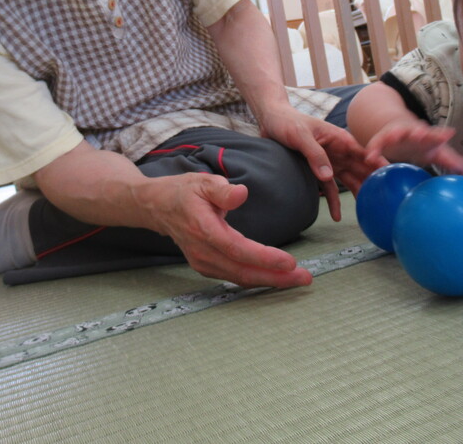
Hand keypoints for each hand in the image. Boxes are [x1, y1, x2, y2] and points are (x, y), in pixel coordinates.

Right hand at [138, 172, 312, 287]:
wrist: (157, 207)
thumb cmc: (183, 191)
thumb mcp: (202, 181)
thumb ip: (222, 190)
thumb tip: (242, 193)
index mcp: (203, 230)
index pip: (237, 249)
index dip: (264, 258)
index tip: (290, 261)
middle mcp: (202, 252)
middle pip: (243, 272)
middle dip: (276, 278)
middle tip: (305, 278)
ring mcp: (202, 262)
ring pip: (240, 278)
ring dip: (270, 281)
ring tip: (298, 279)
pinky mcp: (206, 267)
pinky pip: (234, 277)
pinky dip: (256, 279)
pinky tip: (275, 278)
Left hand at [255, 105, 381, 220]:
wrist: (271, 121)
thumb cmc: (287, 122)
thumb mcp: (300, 136)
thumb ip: (315, 154)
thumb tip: (328, 176)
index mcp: (339, 139)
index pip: (364, 153)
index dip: (378, 164)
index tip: (392, 176)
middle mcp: (338, 151)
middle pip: (360, 169)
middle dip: (373, 183)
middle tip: (384, 201)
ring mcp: (329, 161)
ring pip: (349, 180)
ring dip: (357, 194)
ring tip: (367, 212)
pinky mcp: (318, 170)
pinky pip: (329, 188)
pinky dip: (333, 202)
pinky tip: (336, 216)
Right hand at [365, 119, 462, 171]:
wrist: (399, 129)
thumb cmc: (421, 143)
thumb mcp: (435, 151)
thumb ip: (449, 159)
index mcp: (426, 134)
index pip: (435, 134)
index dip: (441, 134)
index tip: (448, 134)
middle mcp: (411, 131)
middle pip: (415, 130)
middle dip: (417, 132)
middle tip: (420, 134)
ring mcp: (396, 133)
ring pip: (393, 133)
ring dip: (392, 136)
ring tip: (392, 138)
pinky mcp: (382, 138)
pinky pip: (377, 144)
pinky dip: (373, 149)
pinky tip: (369, 158)